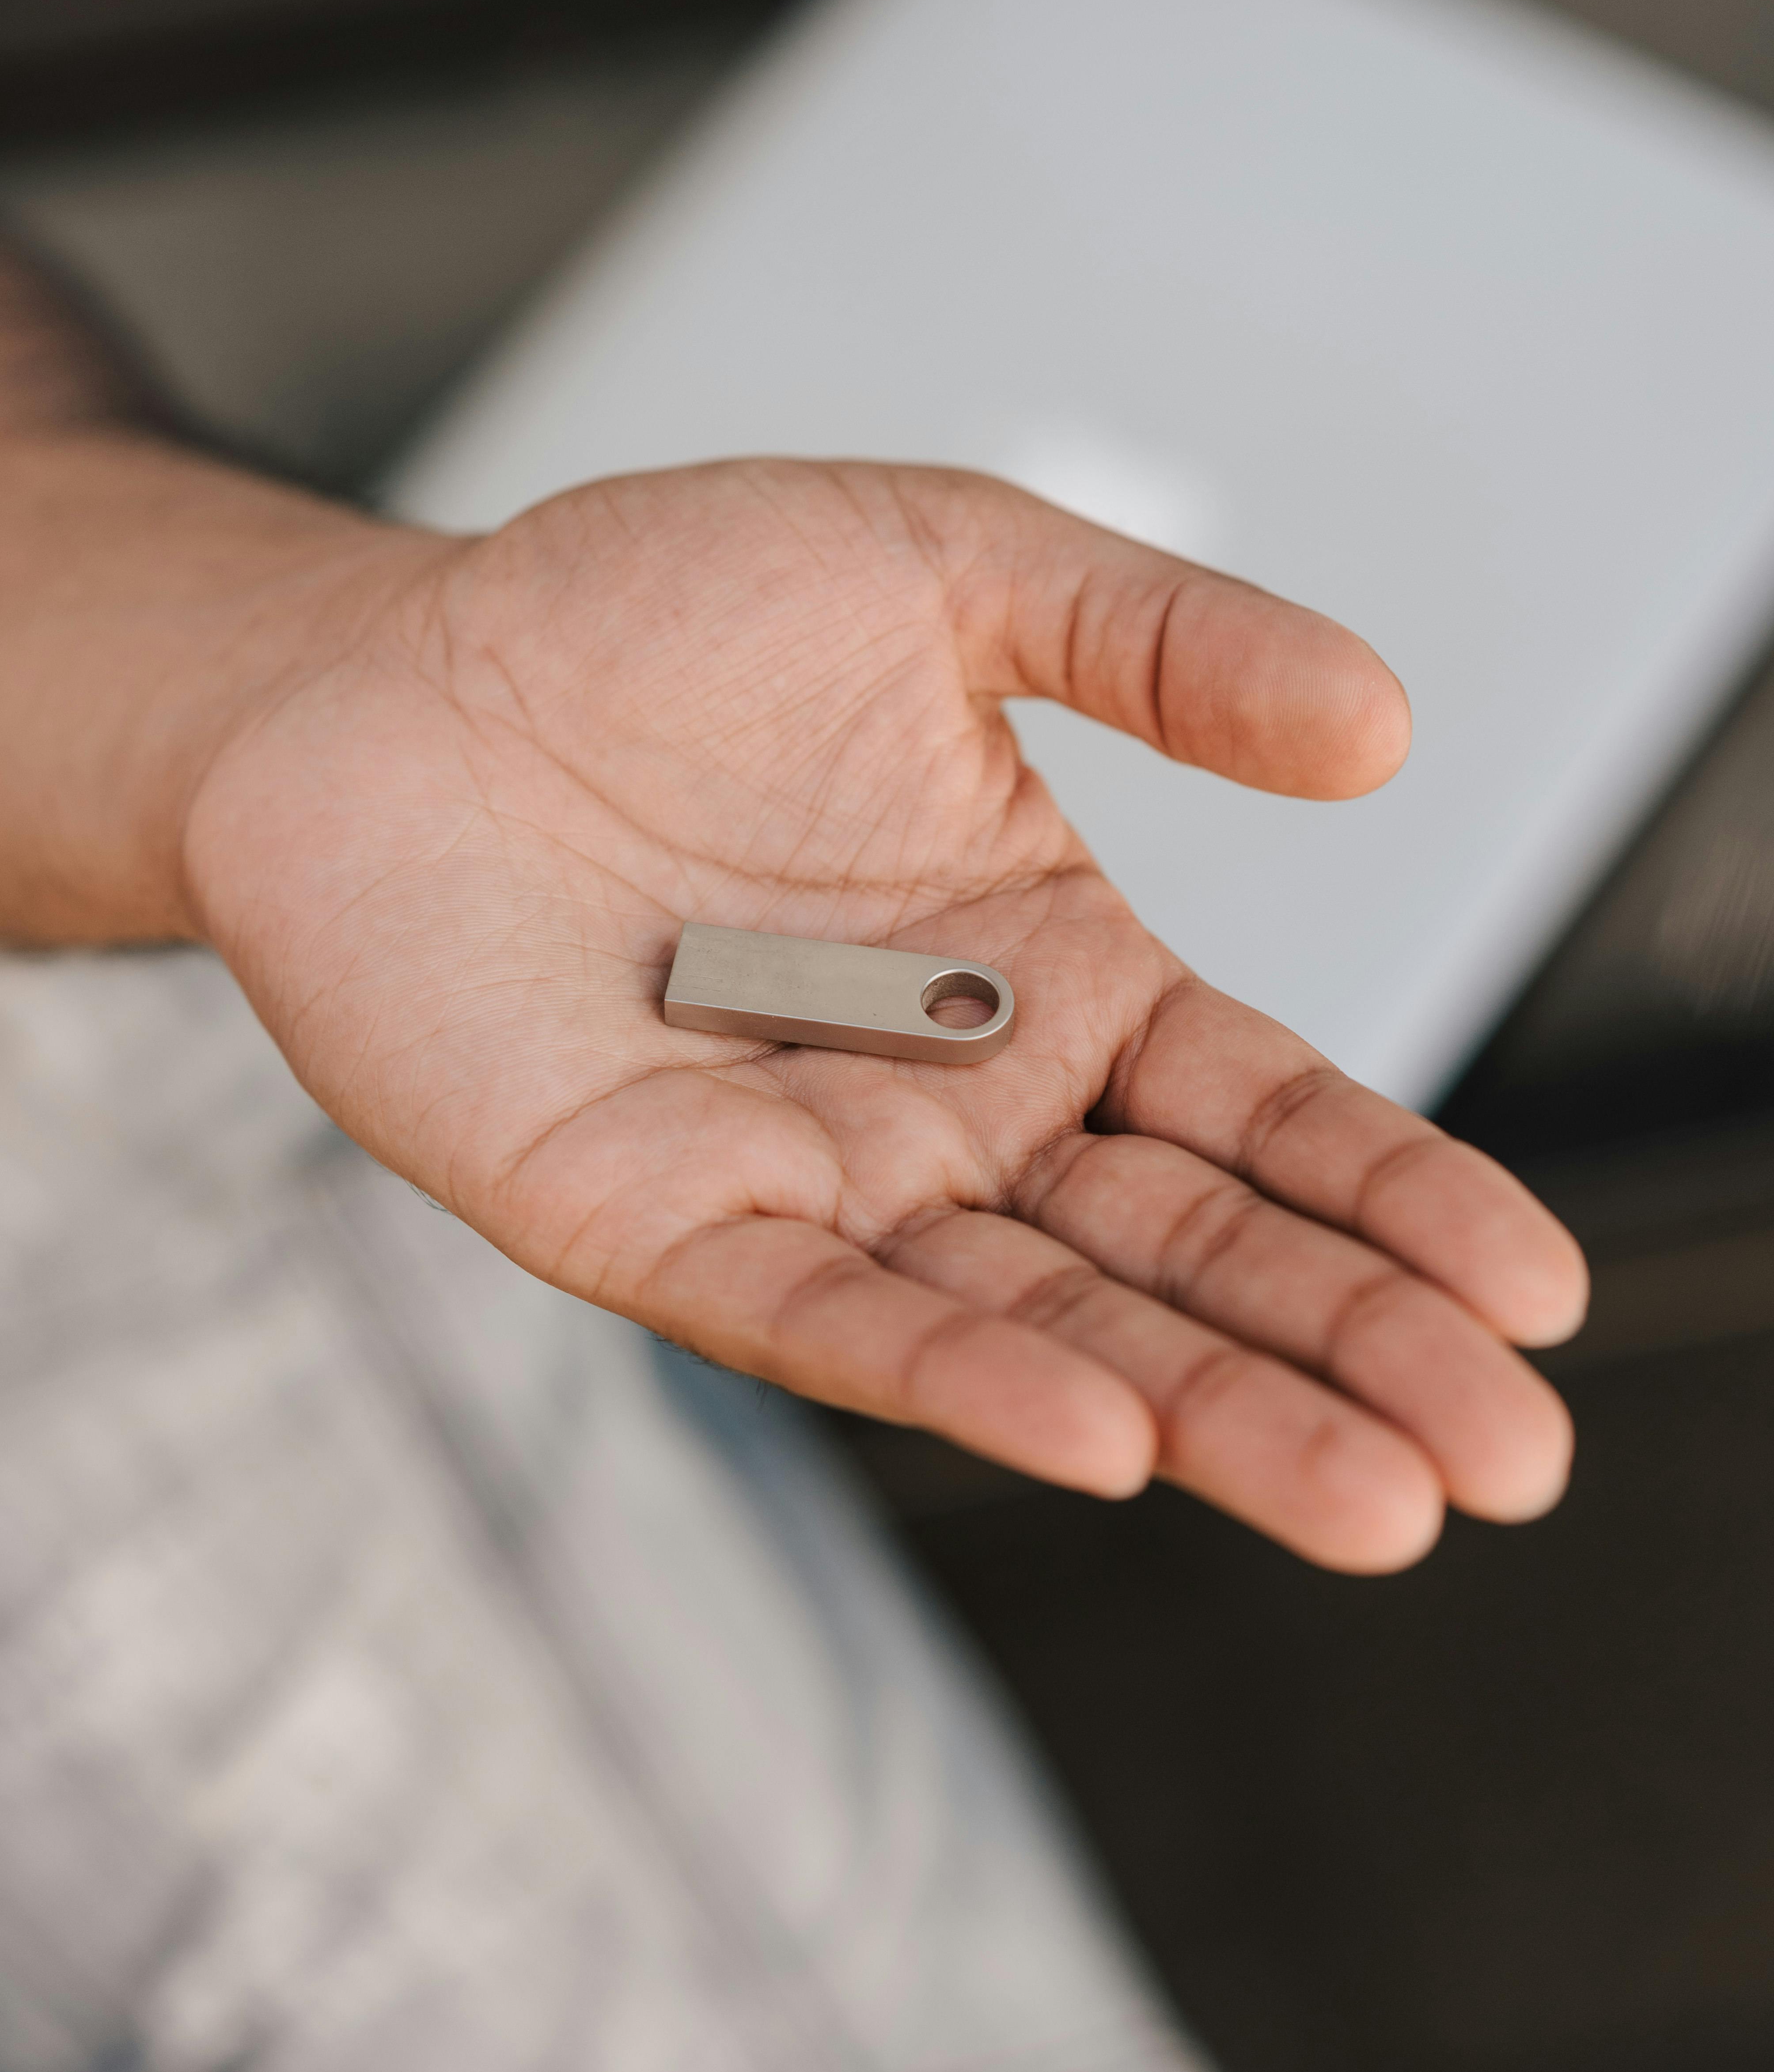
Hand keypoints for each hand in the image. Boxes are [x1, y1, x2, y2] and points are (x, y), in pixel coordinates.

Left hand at [185, 458, 1586, 1570]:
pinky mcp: (654, 1220)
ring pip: (1041, 1326)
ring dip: (1208, 1415)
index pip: (1265, 1115)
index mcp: (1051, 974)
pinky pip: (822, 1318)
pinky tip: (1100, 1438)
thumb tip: (1381, 719)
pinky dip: (956, 1382)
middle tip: (1507, 1457)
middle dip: (1350, 1358)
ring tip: (1369, 1499)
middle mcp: (954, 1107)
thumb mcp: (943, 572)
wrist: (385, 675)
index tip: (1534, 1289)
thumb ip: (1160, 644)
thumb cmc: (641, 615)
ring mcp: (815, 1179)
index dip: (1402, 1200)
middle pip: (1185, 1257)